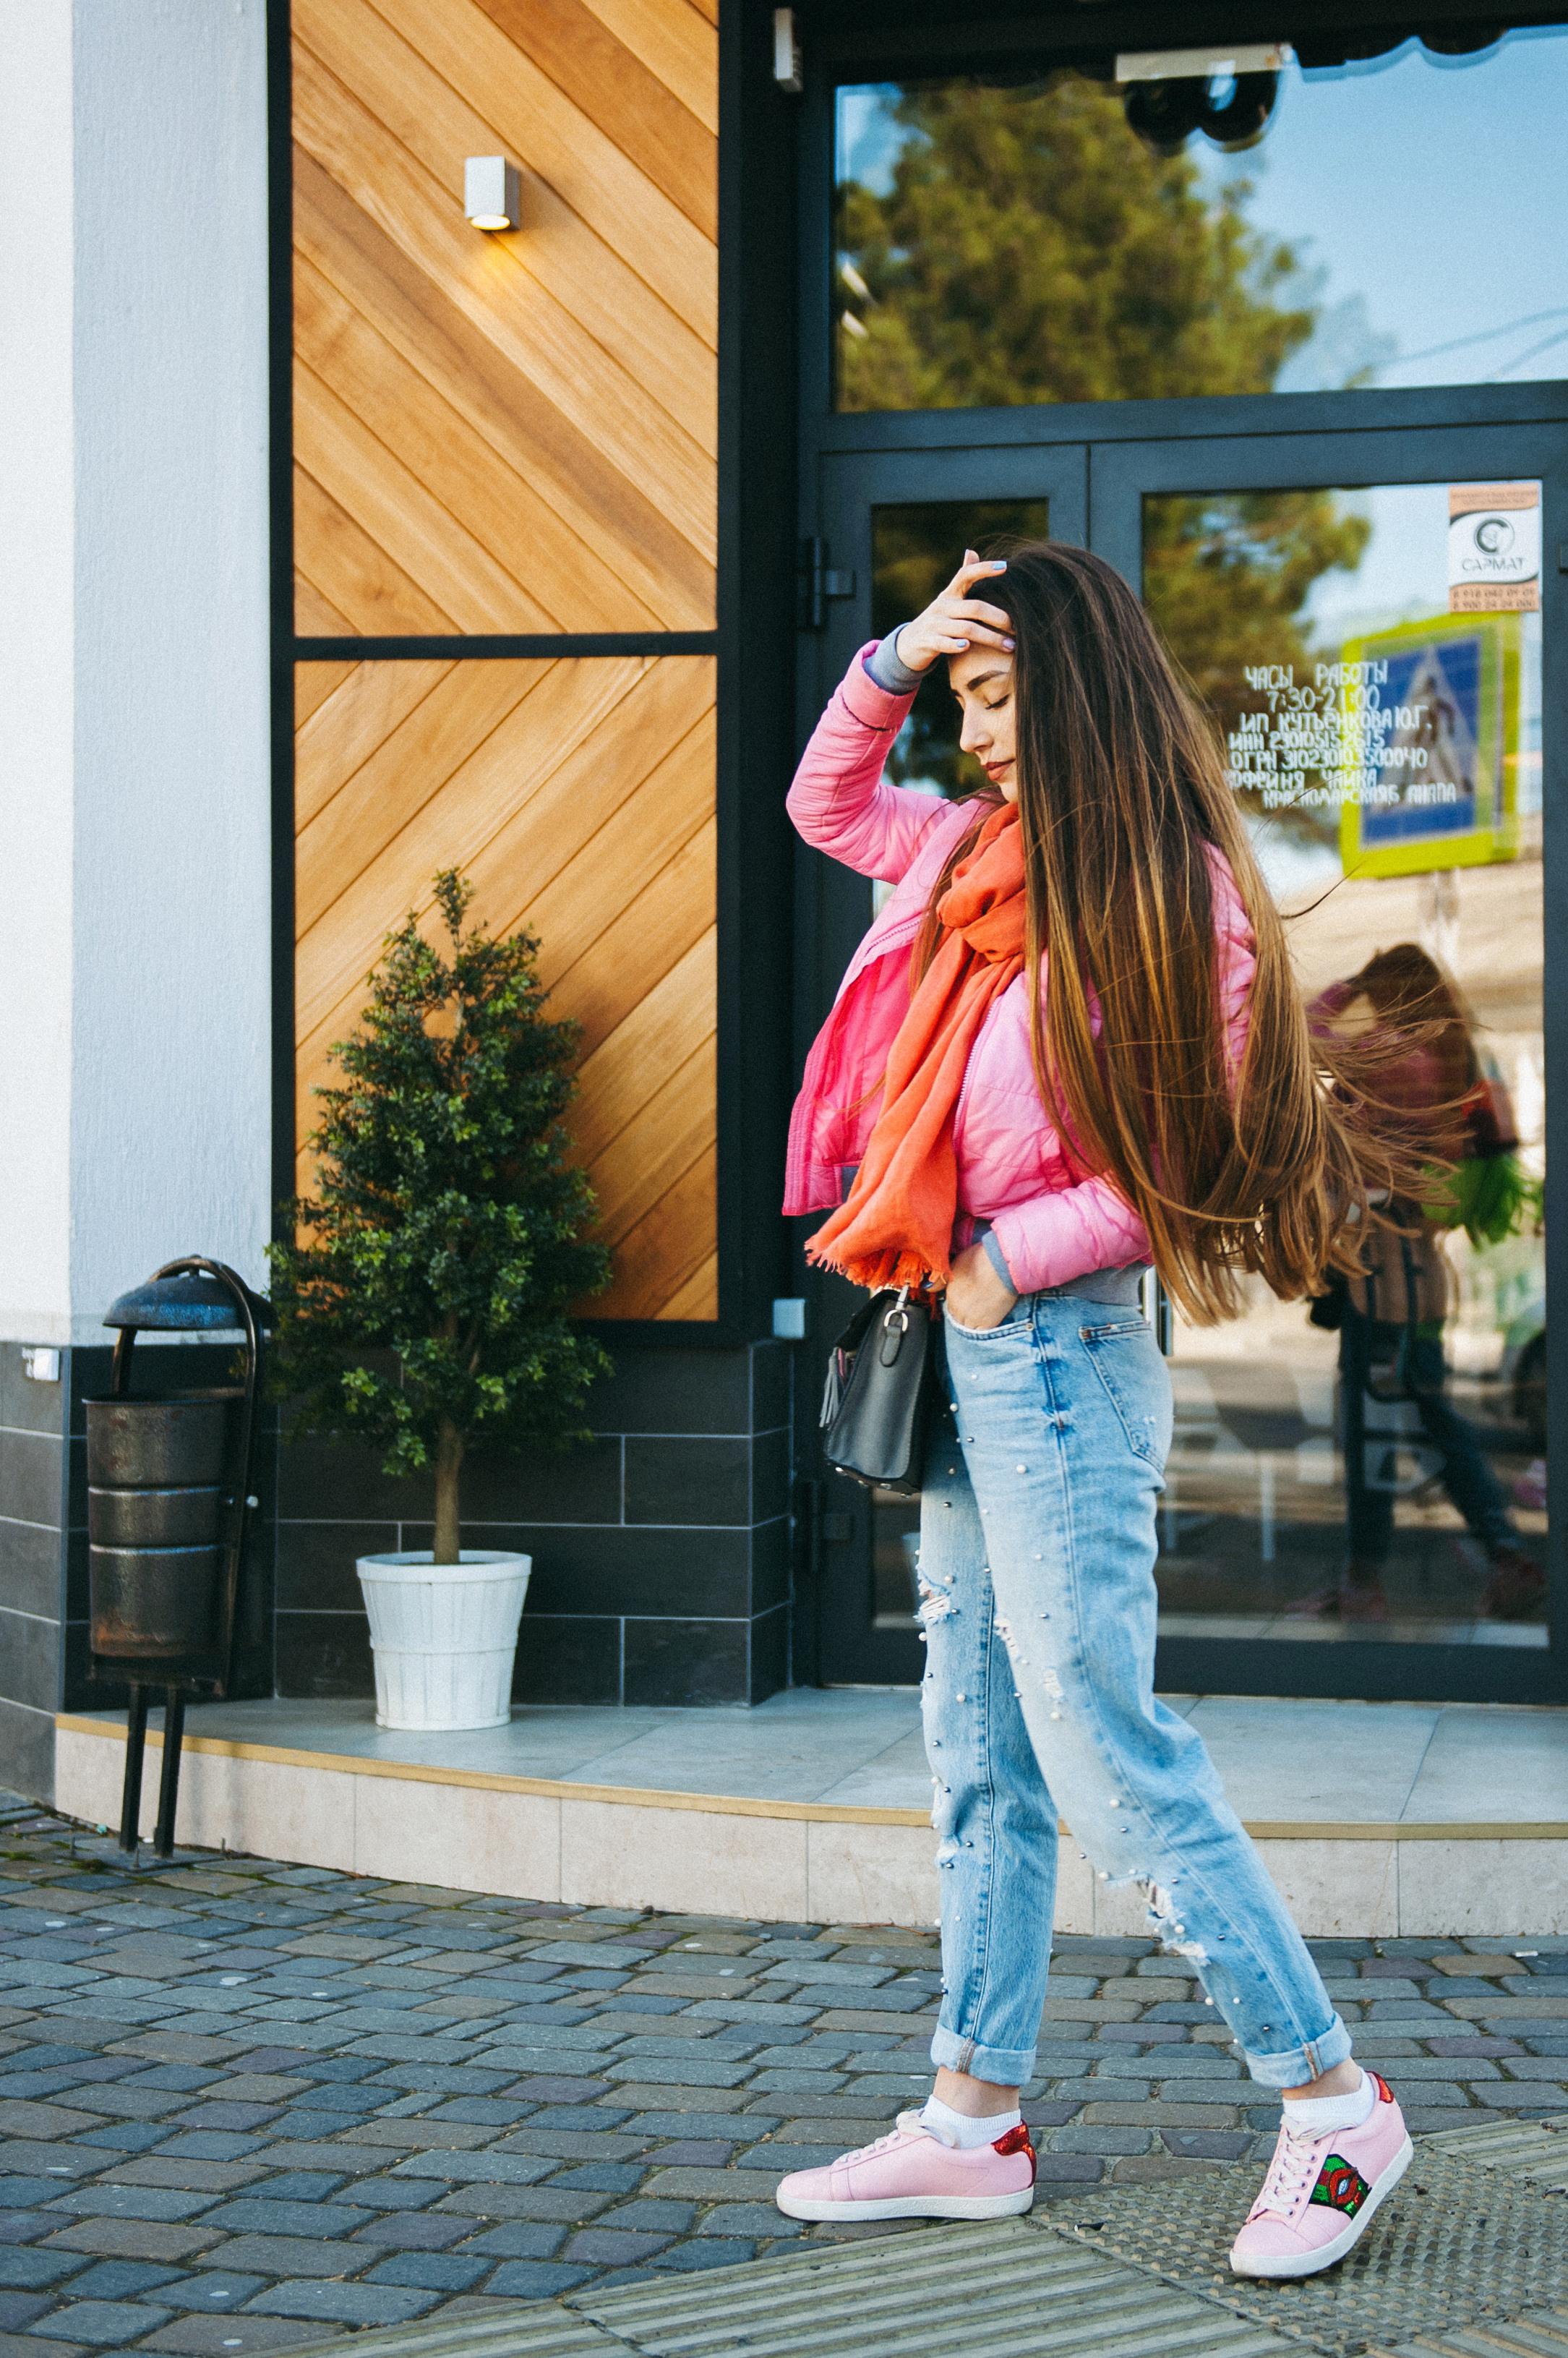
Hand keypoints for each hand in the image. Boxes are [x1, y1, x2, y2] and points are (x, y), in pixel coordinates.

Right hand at [893, 550, 1013, 675]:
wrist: (908, 645)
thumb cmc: (938, 621)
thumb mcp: (948, 600)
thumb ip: (962, 579)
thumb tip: (972, 551)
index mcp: (950, 594)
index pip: (966, 575)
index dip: (984, 569)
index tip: (1005, 566)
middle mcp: (942, 606)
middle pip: (975, 607)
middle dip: (999, 618)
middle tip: (1019, 627)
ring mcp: (934, 624)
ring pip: (966, 628)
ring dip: (990, 638)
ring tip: (1011, 647)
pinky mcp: (927, 642)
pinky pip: (943, 643)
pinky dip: (954, 645)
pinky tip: (967, 647)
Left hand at [944, 1241, 1017, 1331]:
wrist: (1001, 1266)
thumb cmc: (981, 1259)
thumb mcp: (955, 1263)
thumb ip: (940, 1279)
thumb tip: (926, 1287)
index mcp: (948, 1294)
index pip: (951, 1304)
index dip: (960, 1299)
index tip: (969, 1294)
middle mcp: (956, 1309)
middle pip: (958, 1315)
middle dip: (965, 1310)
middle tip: (978, 1299)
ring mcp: (971, 1318)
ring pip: (968, 1325)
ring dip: (973, 1319)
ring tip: (985, 1307)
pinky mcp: (986, 1325)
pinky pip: (981, 1331)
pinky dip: (984, 1326)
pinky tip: (990, 1314)